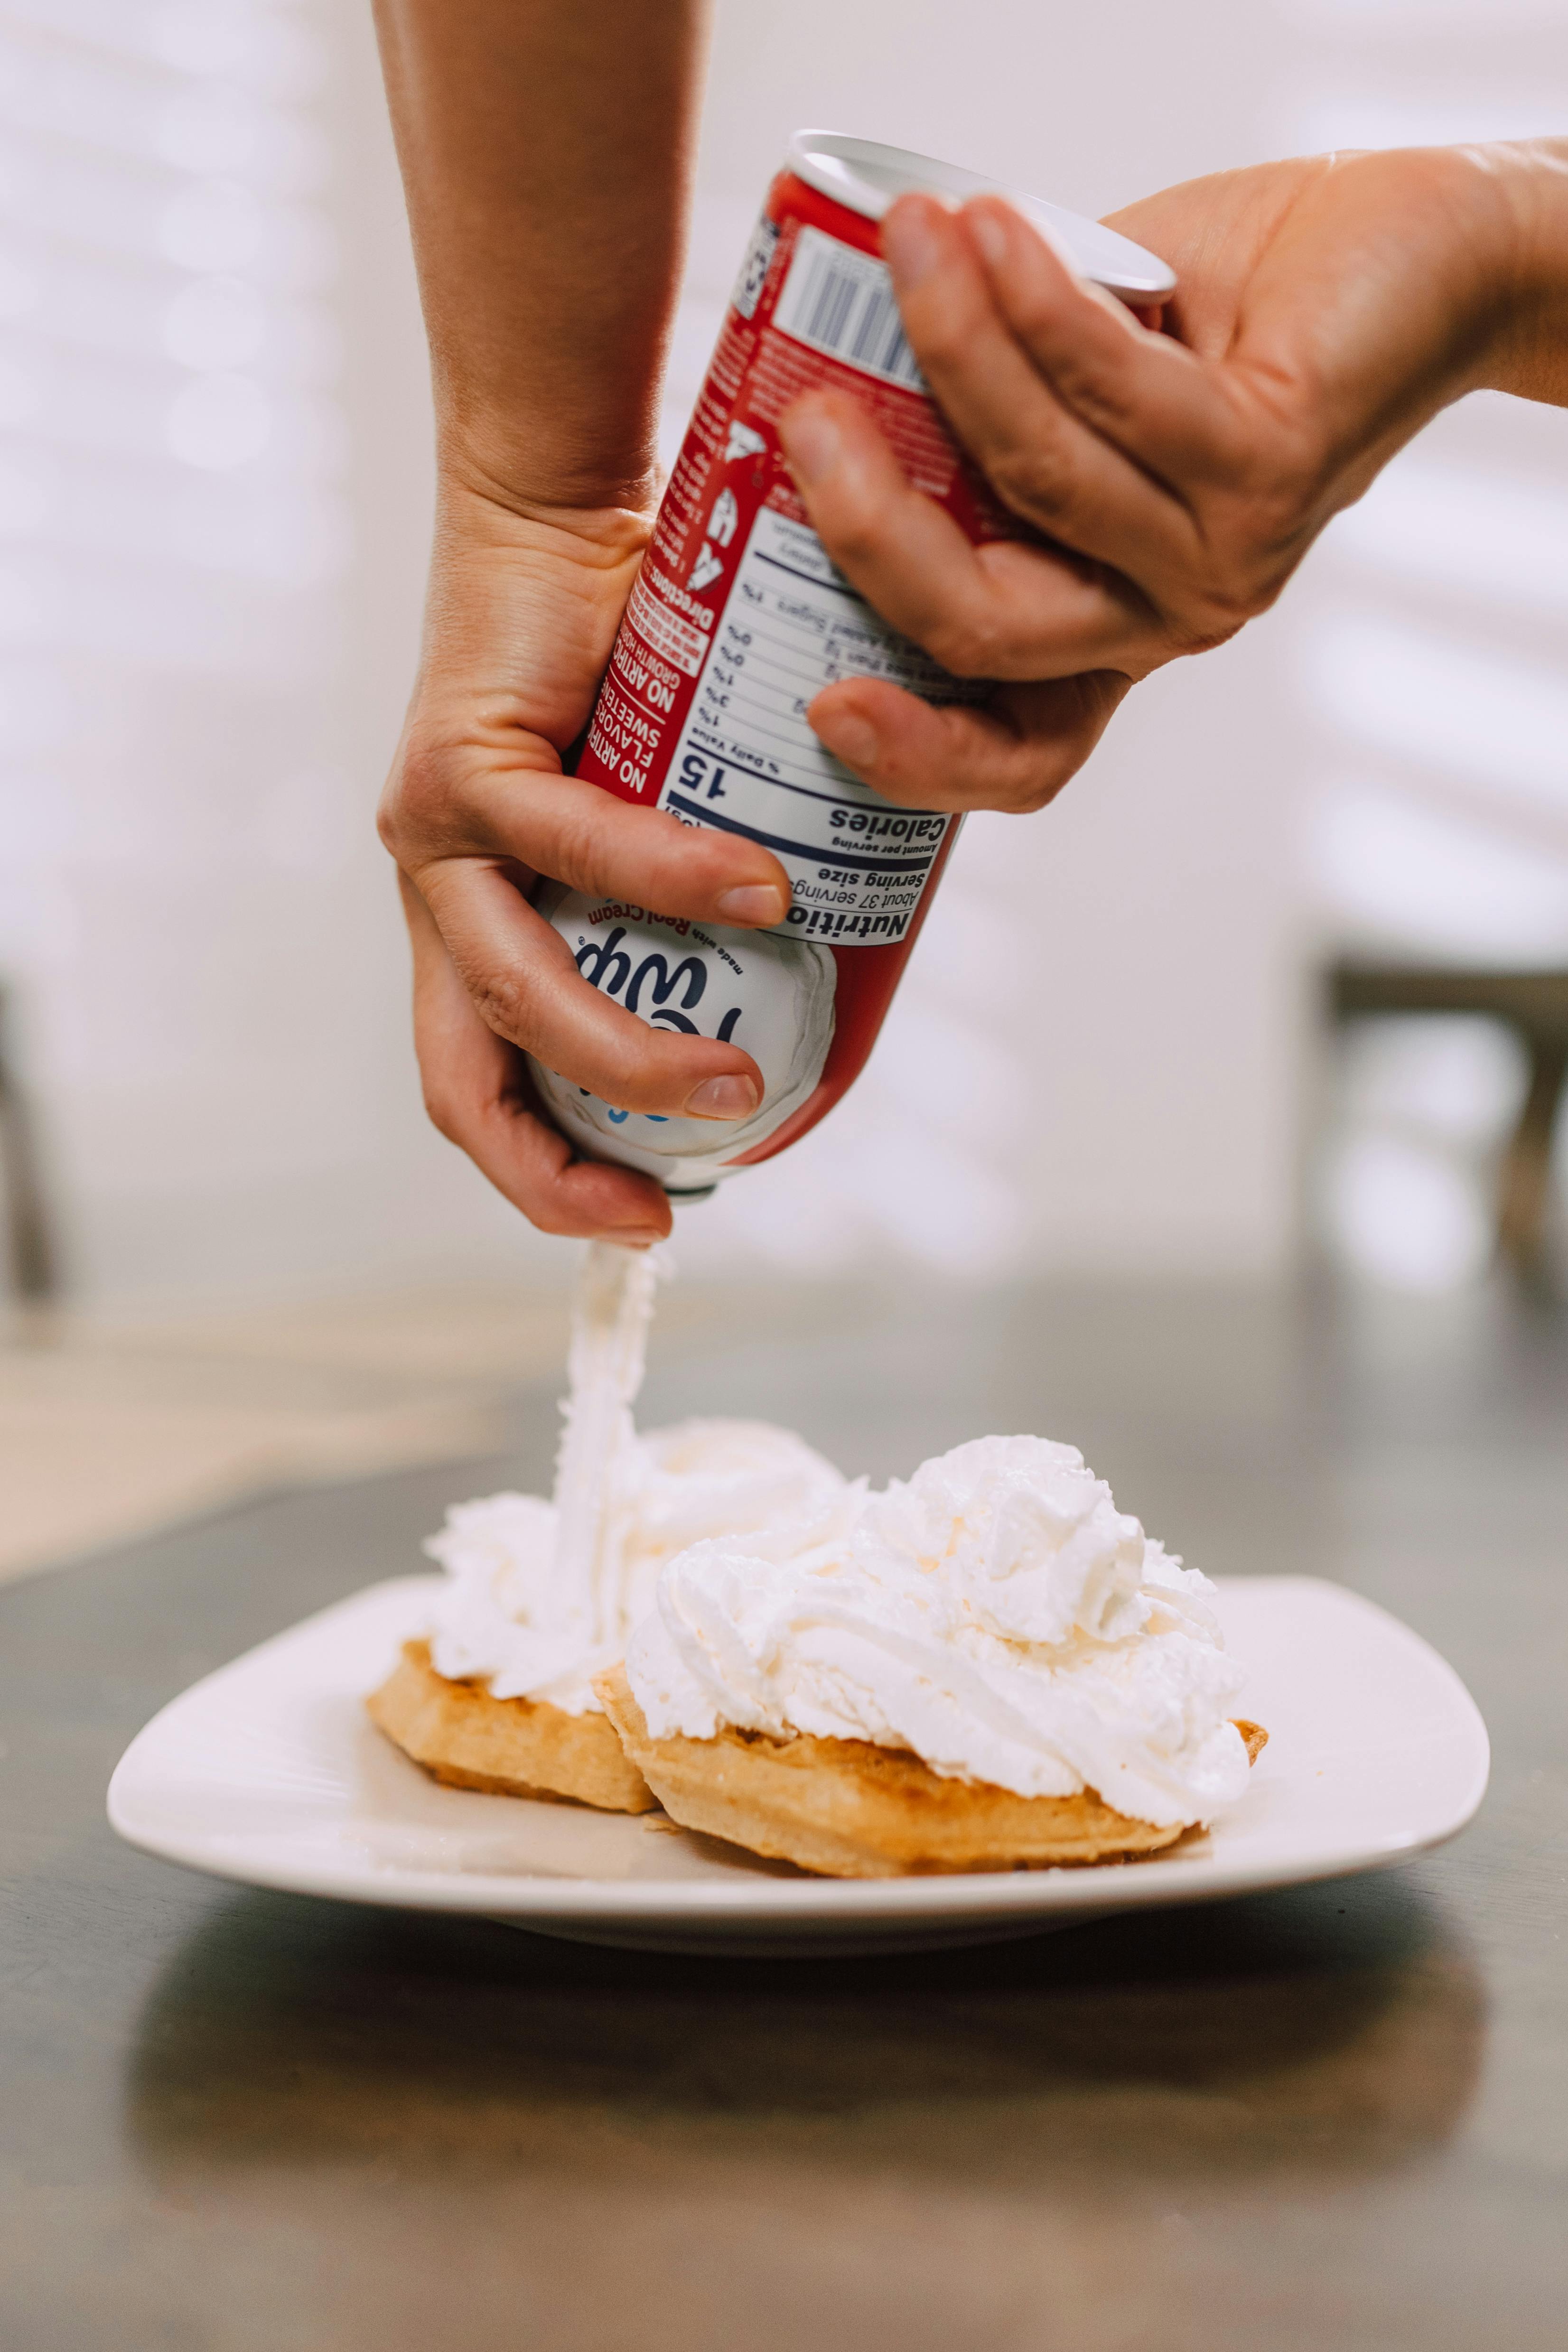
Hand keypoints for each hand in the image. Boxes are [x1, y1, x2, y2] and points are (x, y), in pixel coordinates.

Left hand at [377, 482, 792, 1242]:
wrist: (564, 507)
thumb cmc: (644, 665)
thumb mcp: (677, 815)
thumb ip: (713, 905)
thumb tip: (833, 978)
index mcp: (484, 927)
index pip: (485, 1091)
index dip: (549, 1179)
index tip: (653, 1218)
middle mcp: (443, 897)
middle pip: (474, 1075)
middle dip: (572, 1158)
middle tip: (695, 1169)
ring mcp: (433, 837)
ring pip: (511, 991)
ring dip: (630, 1050)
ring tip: (743, 1068)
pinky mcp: (452, 762)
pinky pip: (567, 848)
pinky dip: (669, 882)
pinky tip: (760, 894)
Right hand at [779, 141, 1566, 815]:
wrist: (1400, 250)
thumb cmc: (1218, 322)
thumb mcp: (1069, 403)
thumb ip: (973, 428)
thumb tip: (822, 382)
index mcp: (1110, 629)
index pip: (1019, 754)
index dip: (918, 758)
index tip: (823, 713)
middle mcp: (1166, 616)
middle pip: (990, 629)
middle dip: (874, 534)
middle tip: (803, 423)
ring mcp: (1223, 554)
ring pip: (1041, 488)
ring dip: (951, 354)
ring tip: (903, 248)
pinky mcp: (1270, 463)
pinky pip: (1119, 392)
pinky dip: (1034, 305)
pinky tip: (984, 233)